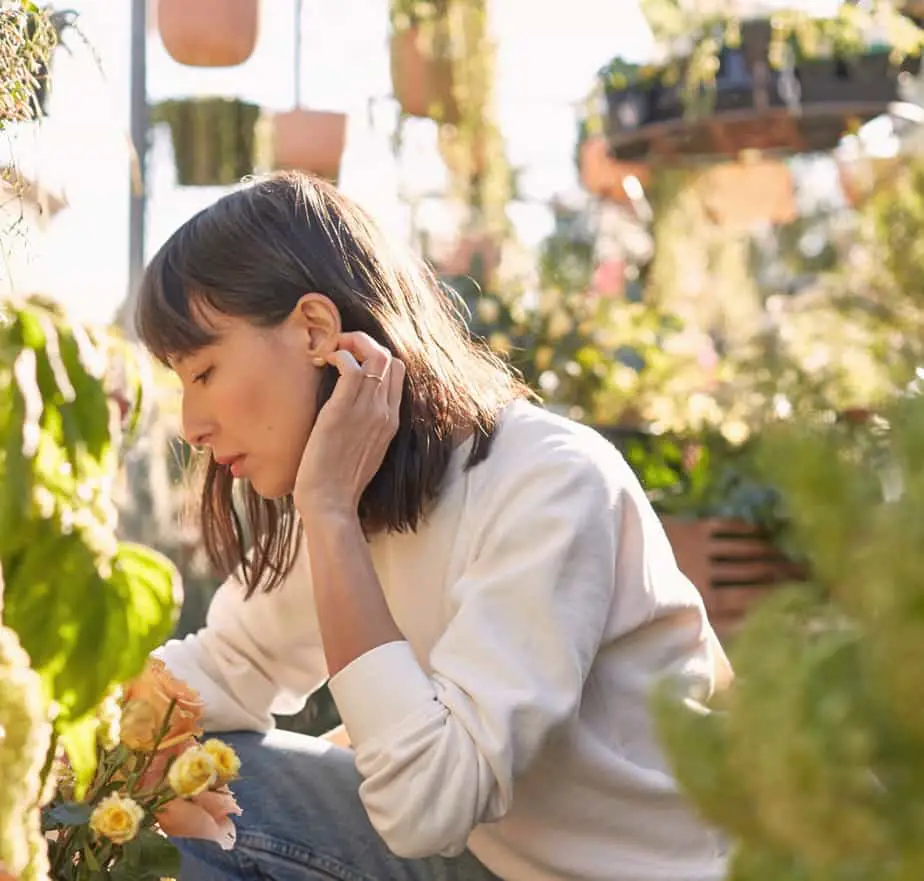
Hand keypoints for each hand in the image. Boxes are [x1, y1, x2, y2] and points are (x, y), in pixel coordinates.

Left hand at [294, 332, 404, 519]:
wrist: (331, 503)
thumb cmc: (339, 482)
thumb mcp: (364, 451)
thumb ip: (365, 428)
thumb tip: (350, 413)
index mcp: (391, 421)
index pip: (397, 371)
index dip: (375, 356)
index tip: (351, 359)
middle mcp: (385, 412)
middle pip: (389, 357)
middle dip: (363, 343)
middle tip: (338, 349)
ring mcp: (367, 410)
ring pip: (375, 355)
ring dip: (350, 343)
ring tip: (329, 351)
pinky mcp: (343, 411)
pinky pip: (351, 366)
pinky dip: (338, 354)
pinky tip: (323, 362)